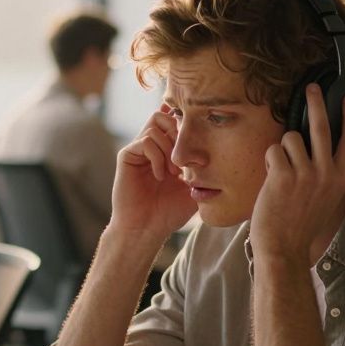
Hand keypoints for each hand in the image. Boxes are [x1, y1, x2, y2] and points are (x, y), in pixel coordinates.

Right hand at [109, 104, 197, 242]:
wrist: (146, 229)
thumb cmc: (168, 212)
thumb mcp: (193, 187)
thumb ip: (200, 166)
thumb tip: (217, 146)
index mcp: (164, 150)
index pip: (173, 121)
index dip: (185, 126)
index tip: (197, 148)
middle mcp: (149, 146)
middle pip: (163, 116)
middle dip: (179, 133)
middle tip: (186, 160)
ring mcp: (137, 150)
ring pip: (155, 126)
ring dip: (169, 149)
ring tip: (173, 173)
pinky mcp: (126, 156)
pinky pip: (145, 141)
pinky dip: (157, 157)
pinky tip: (160, 177)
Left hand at [250, 86, 344, 261]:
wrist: (284, 249)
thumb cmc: (300, 224)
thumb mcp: (325, 198)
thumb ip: (326, 173)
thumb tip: (321, 146)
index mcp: (340, 178)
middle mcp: (327, 173)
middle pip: (322, 126)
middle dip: (316, 102)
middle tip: (312, 87)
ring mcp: (306, 173)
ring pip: (291, 138)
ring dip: (281, 150)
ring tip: (280, 173)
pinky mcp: (284, 175)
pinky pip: (273, 150)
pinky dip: (269, 161)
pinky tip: (271, 180)